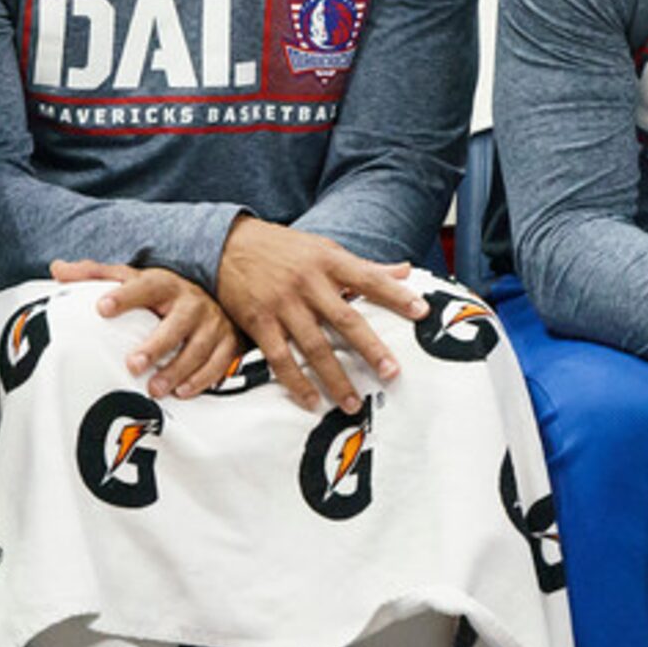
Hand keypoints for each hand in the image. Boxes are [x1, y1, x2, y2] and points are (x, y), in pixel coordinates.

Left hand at [54, 258, 238, 399]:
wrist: (215, 297)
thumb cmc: (162, 293)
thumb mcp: (132, 278)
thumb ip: (95, 274)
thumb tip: (57, 268)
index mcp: (164, 283)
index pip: (143, 287)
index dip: (123, 296)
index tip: (101, 308)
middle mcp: (191, 302)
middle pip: (175, 325)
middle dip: (155, 346)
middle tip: (132, 364)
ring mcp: (212, 324)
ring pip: (198, 349)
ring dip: (177, 371)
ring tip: (155, 388)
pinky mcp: (228, 343)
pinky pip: (218, 364)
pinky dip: (201, 380)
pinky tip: (182, 391)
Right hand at [212, 215, 422, 413]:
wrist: (225, 243)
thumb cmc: (281, 248)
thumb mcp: (322, 249)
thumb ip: (363, 265)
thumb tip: (406, 271)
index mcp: (327, 262)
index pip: (369, 279)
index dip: (396, 295)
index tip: (421, 312)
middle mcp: (307, 283)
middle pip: (344, 320)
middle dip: (370, 348)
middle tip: (391, 373)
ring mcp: (282, 304)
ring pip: (314, 346)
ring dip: (335, 378)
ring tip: (352, 403)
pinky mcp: (258, 321)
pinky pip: (280, 357)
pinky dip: (296, 382)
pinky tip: (311, 400)